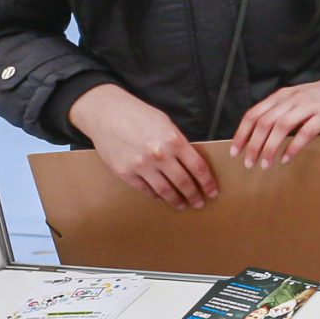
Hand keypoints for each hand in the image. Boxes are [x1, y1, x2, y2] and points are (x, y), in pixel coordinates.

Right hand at [67, 85, 217, 208]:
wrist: (106, 113)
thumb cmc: (138, 115)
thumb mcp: (165, 123)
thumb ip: (178, 143)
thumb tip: (190, 162)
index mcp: (174, 141)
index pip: (198, 168)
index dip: (207, 183)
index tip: (212, 192)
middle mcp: (160, 155)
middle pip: (183, 182)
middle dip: (194, 195)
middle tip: (200, 203)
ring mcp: (141, 166)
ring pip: (165, 191)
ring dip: (177, 201)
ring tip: (183, 205)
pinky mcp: (125, 173)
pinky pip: (146, 190)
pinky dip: (156, 196)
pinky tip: (162, 197)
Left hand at [230, 76, 319, 169]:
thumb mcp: (296, 99)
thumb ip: (279, 111)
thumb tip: (259, 135)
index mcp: (282, 95)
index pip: (254, 114)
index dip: (242, 134)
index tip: (235, 151)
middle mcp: (292, 99)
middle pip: (265, 122)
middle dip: (253, 145)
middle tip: (248, 163)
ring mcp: (309, 105)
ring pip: (281, 127)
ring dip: (270, 147)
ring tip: (265, 164)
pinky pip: (305, 132)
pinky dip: (293, 146)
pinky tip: (286, 158)